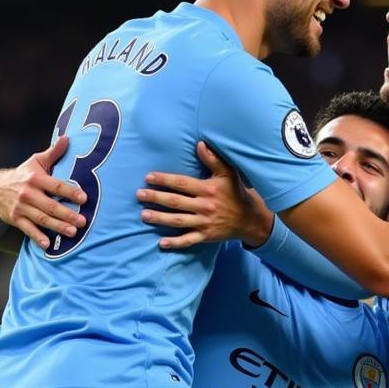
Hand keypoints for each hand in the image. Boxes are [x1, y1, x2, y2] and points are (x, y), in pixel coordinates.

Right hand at [0, 136, 84, 248]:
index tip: (84, 198)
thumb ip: (53, 153)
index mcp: (36, 178)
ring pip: (41, 219)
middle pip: (50, 205)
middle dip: (67, 214)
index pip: (56, 185)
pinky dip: (37, 237)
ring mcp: (21, 207)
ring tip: (72, 233)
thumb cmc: (24, 174)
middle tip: (83, 222)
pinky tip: (48, 245)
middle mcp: (28, 193)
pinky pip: (27, 229)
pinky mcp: (16, 219)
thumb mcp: (36, 162)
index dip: (70, 192)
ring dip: (57, 227)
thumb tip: (68, 138)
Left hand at [137, 141, 273, 248]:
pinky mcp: (206, 236)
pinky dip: (175, 243)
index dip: (164, 180)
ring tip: (144, 215)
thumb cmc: (235, 193)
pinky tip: (162, 243)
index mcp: (207, 189)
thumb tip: (200, 144)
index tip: (149, 177)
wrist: (249, 219)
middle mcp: (205, 206)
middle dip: (156, 198)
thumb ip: (214, 159)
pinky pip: (188, 240)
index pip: (182, 183)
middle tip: (139, 195)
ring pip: (178, 221)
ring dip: (160, 218)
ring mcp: (204, 223)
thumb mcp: (228, 174)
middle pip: (176, 202)